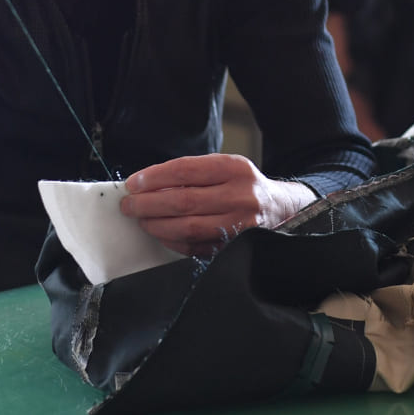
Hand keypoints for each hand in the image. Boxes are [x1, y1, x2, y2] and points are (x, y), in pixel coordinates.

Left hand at [119, 154, 316, 256]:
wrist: (284, 209)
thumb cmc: (246, 186)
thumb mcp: (228, 168)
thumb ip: (194, 173)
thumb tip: (147, 184)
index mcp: (235, 168)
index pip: (185, 170)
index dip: (154, 178)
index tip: (133, 183)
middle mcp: (240, 195)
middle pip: (182, 200)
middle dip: (147, 204)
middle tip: (129, 205)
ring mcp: (240, 225)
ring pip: (186, 227)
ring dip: (156, 225)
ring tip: (141, 220)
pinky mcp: (235, 247)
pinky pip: (194, 246)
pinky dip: (172, 241)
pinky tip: (161, 233)